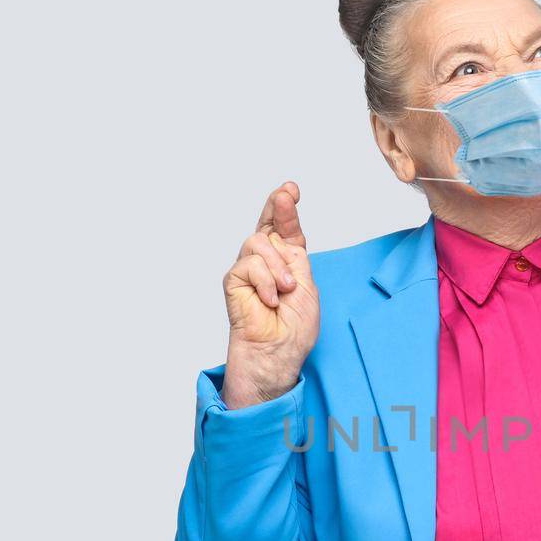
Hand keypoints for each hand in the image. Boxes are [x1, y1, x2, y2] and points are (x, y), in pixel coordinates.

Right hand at [222, 181, 320, 407]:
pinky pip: (249, 264)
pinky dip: (265, 282)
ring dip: (278, 267)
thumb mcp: (306, 284)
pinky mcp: (234, 280)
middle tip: (286, 194)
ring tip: (285, 291)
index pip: (285, 231)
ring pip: (259, 243)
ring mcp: (248, 270)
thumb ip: (294, 256)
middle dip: (277, 207)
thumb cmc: (294, 327)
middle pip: (266, 225)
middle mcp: (266, 263)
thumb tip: (279, 233)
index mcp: (287, 263)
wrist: (278, 351)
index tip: (291, 189)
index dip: (286, 209)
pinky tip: (270, 300)